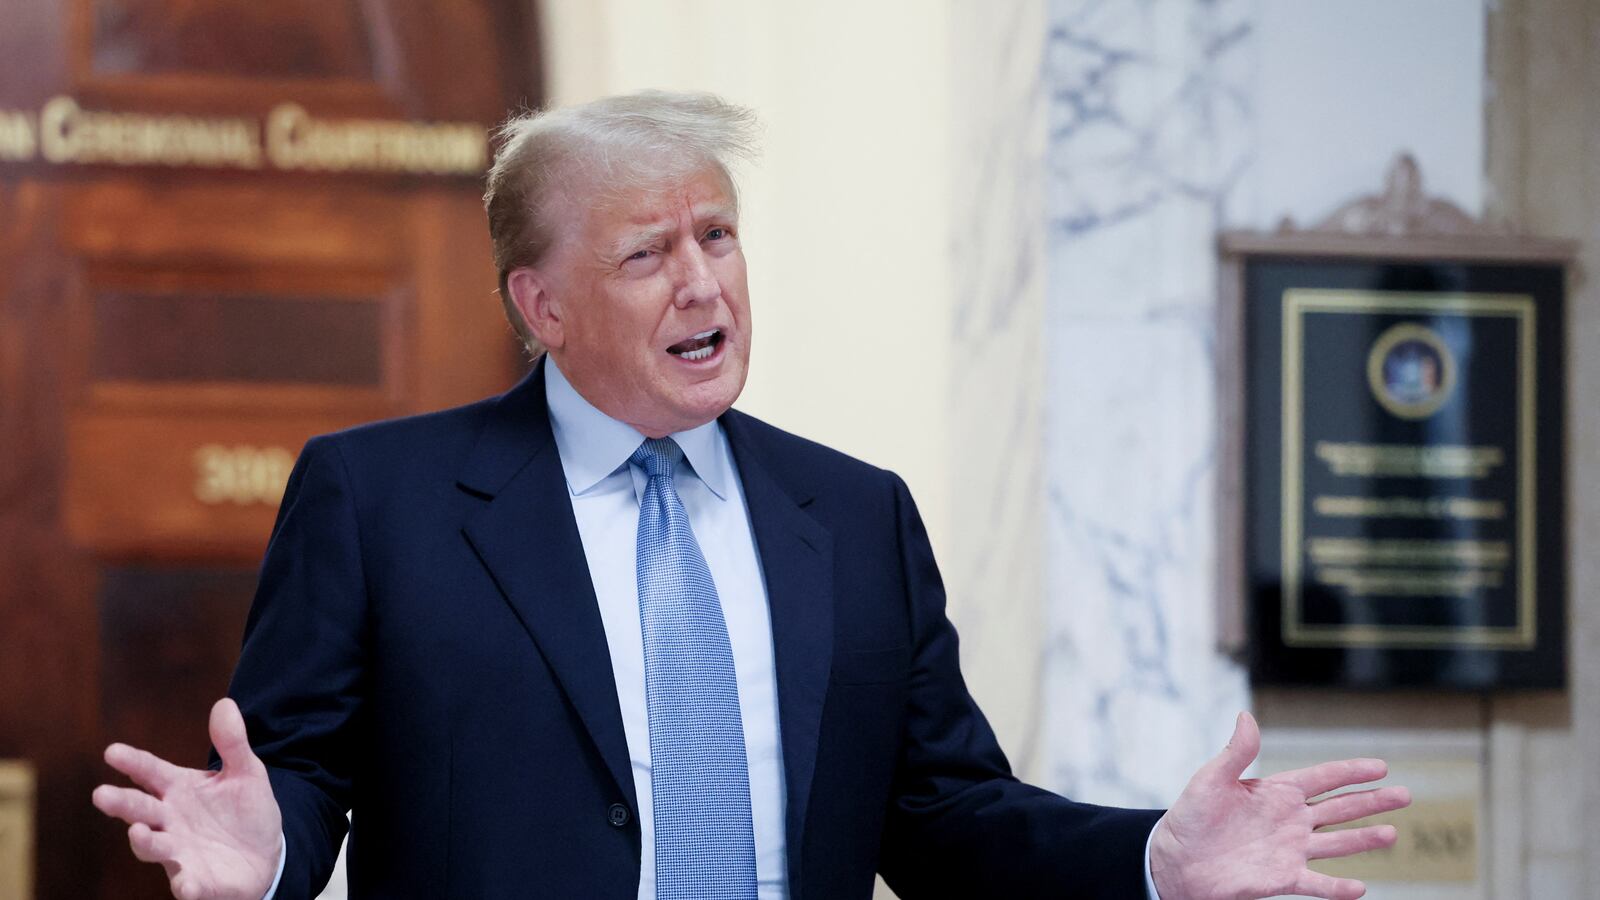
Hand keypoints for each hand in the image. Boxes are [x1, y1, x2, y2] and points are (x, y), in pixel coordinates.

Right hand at [92, 698, 283, 899]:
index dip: (132, 762)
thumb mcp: (246, 773)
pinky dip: (186, 885)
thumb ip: (233, 743)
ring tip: (137, 832)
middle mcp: (170, 820)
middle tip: (102, 794)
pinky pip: (187, 885)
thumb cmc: (246, 811)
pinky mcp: (196, 880)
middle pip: (141, 809)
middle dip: (121, 803)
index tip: (112, 752)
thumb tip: (225, 704)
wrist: (266, 855)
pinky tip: (187, 884)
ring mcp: (179, 851)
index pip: (150, 772)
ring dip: (144, 841)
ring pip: (153, 847)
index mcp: (178, 789)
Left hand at [1148, 711, 1410, 899]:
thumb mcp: (1210, 779)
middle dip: (1372, 801)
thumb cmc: (1189, 818)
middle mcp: (1289, 819)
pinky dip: (1338, 887)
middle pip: (1340, 808)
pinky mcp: (1282, 878)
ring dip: (1365, 839)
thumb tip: (1245, 716)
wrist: (1175, 861)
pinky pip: (1317, 884)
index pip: (1322, 778)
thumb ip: (1235, 752)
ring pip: (1337, 843)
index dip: (1350, 772)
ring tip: (1393, 833)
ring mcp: (1289, 849)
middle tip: (1406, 795)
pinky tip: (1361, 888)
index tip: (1381, 766)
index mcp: (1276, 792)